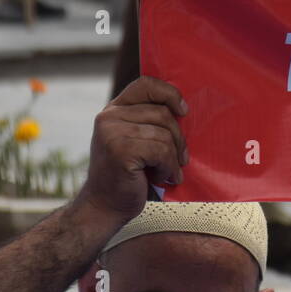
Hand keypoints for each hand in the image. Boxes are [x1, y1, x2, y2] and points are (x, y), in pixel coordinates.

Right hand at [75, 76, 188, 222]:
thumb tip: (186, 110)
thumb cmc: (128, 176)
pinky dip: (169, 167)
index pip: (146, 84)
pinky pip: (161, 151)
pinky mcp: (120, 151)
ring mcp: (112, 133)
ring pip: (164, 134)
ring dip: (173, 157)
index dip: (170, 93)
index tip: (184, 111)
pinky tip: (165, 178)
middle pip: (162, 112)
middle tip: (180, 158)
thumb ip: (150, 122)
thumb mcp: (136, 141)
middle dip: (178, 137)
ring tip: (168, 172)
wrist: (104, 207)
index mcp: (114, 110)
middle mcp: (109, 117)